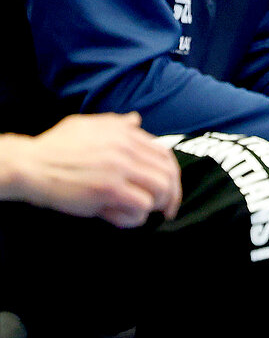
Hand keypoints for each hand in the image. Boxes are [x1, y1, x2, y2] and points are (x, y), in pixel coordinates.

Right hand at [0, 114, 181, 226]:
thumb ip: (114, 123)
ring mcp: (118, 168)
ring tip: (142, 212)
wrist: (29, 165)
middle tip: (165, 209)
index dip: (172, 174)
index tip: (170, 189)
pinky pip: (141, 206)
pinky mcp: (109, 189)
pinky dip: (136, 216)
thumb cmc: (54, 148)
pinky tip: (121, 217)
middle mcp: (126, 147)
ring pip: (161, 189)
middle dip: (172, 194)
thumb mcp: (85, 126)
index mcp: (124, 133)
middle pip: (168, 172)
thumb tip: (136, 120)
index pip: (164, 153)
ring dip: (156, 205)